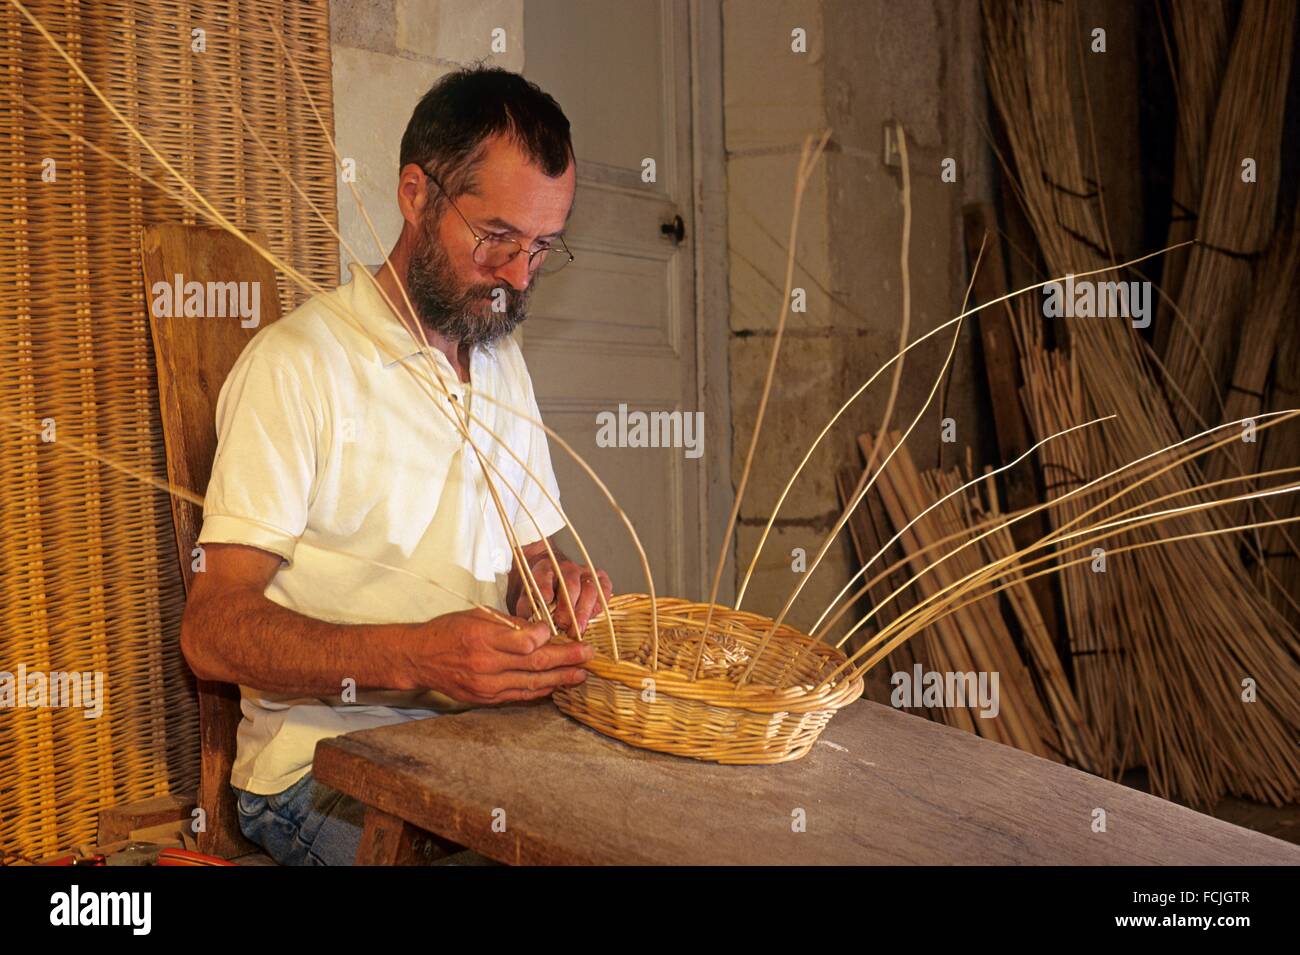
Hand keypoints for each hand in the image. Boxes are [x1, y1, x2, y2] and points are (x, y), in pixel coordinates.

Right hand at [406, 609, 592, 704]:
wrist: (420, 658)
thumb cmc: (449, 630)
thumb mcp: (477, 616)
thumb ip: (509, 624)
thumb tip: (541, 629)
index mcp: (483, 637)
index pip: (526, 641)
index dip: (547, 636)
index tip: (557, 629)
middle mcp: (486, 664)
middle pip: (535, 663)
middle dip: (567, 658)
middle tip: (589, 654)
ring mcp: (486, 685)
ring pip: (531, 683)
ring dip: (560, 679)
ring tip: (581, 674)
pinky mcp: (486, 699)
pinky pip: (519, 696)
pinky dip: (540, 691)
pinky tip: (556, 686)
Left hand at [513, 557, 612, 636]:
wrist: (555, 575)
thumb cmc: (541, 589)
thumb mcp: (527, 595)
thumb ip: (526, 607)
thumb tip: (528, 623)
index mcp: (545, 568)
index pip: (544, 575)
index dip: (545, 588)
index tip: (545, 601)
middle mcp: (567, 568)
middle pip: (570, 585)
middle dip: (567, 607)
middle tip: (563, 624)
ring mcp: (586, 572)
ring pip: (589, 589)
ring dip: (583, 611)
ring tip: (577, 630)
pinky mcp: (600, 579)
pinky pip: (603, 592)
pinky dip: (598, 607)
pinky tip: (590, 619)